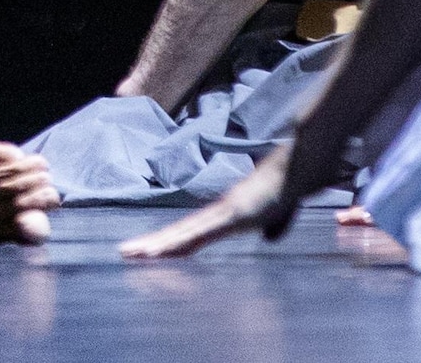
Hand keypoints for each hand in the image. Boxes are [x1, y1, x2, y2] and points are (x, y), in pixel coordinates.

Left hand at [117, 138, 309, 261]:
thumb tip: (269, 238)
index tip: (146, 251)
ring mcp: (223, 212)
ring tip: (134, 253)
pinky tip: (167, 249)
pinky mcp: (233, 214)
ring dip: (158, 244)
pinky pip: (203, 232)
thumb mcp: (279, 216)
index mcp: (223, 214)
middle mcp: (216, 212)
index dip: (168, 241)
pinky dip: (182, 241)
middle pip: (178, 232)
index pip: (189, 231)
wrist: (297, 168)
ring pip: (184, 233)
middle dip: (151, 243)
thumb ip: (274, 227)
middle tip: (123, 252)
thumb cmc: (287, 189)